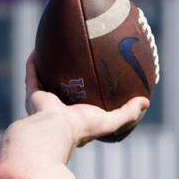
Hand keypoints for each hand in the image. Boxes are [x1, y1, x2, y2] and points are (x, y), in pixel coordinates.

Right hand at [24, 53, 148, 144]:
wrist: (53, 131)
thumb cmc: (80, 128)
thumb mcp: (109, 121)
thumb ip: (127, 113)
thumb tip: (146, 102)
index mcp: (73, 118)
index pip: (82, 104)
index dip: (88, 92)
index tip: (96, 79)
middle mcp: (57, 110)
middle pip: (63, 90)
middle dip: (69, 78)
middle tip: (78, 62)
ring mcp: (43, 102)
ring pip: (46, 81)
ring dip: (49, 68)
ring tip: (56, 51)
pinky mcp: (32, 94)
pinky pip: (32, 74)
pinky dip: (34, 63)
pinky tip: (39, 48)